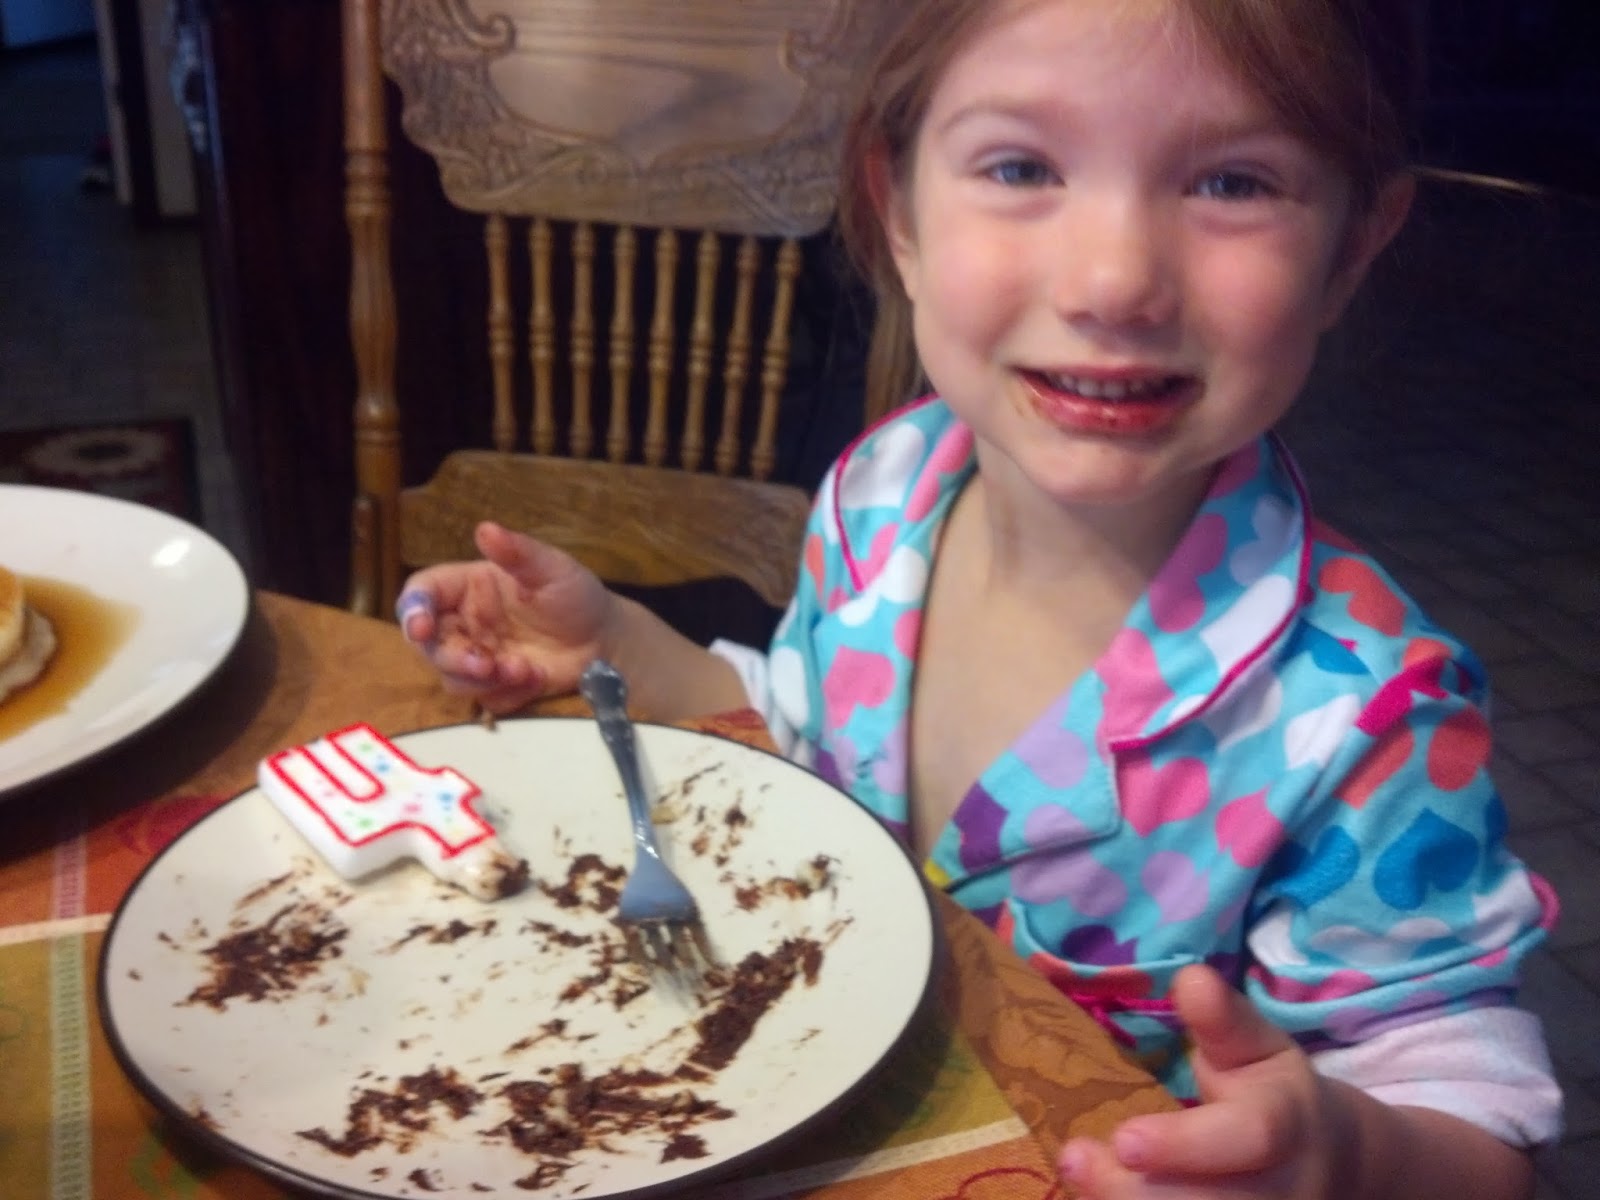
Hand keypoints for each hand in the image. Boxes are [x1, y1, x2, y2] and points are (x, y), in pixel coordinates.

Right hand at [396, 521, 618, 713]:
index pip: (423, 593)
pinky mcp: (497, 687)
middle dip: (451, 657)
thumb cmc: (576, 595)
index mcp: (468, 587)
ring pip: (452, 677)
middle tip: (485, 665)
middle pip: (428, 644)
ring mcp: (479, 657)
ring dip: (482, 679)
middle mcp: (465, 623)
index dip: (413, 609)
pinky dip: (508, 692)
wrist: (606, 639)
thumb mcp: (552, 568)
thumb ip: (518, 553)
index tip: (421, 627)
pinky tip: (536, 678)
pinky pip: (486, 699)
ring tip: (522, 669)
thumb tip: (486, 529)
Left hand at [1058, 965, 1348, 1199]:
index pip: (1246, 1140)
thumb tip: (1190, 978)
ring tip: (1077, 1175)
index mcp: (1285, 1127)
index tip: (1124, 1137)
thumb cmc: (1272, 1093)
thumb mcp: (1258, 1047)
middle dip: (1135, 1191)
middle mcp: (1280, 1192)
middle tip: (1075, 1158)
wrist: (1330, 1165)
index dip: (1185, 1144)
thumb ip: (1222, 1019)